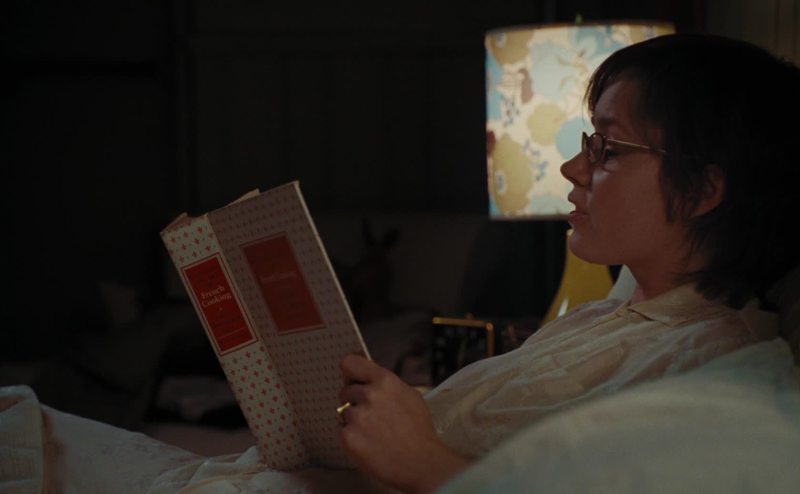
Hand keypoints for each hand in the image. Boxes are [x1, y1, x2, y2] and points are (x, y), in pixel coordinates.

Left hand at [337, 354, 470, 493]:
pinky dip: (350, 436)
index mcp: (385, 381)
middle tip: (371, 416)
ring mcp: (357, 416)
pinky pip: (340, 430)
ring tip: (373, 433)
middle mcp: (369, 395)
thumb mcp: (410, 396)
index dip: (349, 373)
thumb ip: (387, 385)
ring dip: (353, 420)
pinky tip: (367, 443)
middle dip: (355, 402)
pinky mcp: (348, 437)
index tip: (351, 379)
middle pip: (346, 391)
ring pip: (343, 411)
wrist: (421, 463)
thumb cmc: (419, 432)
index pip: (350, 363)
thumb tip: (369, 377)